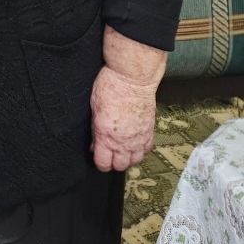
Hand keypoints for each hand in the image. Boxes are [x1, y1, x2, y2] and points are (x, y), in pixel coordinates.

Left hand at [89, 26, 166, 171]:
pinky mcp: (149, 131)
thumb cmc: (110, 87)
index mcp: (106, 136)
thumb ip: (96, 130)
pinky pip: (147, 150)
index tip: (98, 156)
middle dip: (114, 162)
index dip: (100, 162)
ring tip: (123, 149)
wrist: (132, 77)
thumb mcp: (94, 109)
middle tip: (110, 152)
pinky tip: (135, 143)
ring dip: (128, 157)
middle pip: (120, 166)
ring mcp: (138, 138)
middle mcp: (123, 141)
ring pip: (135, 161)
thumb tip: (96, 144)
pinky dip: (141, 150)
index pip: (103, 164)